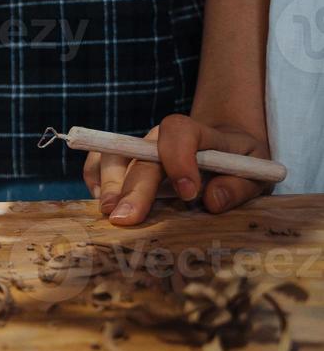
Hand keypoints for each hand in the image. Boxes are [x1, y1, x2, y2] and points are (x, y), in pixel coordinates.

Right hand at [83, 115, 271, 225]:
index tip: (188, 194)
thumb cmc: (240, 164)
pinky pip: (98, 162)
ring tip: (108, 212)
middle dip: (133, 187)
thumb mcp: (257, 172)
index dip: (179, 160)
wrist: (223, 148)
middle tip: (126, 219)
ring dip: (108, 184)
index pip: (179, 132)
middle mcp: (160, 138)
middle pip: (139, 154)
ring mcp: (138, 148)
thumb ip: (238, 185)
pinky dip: (94, 180)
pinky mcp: (124, 161)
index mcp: (199, 133)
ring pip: (112, 156)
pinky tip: (100, 203)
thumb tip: (212, 201)